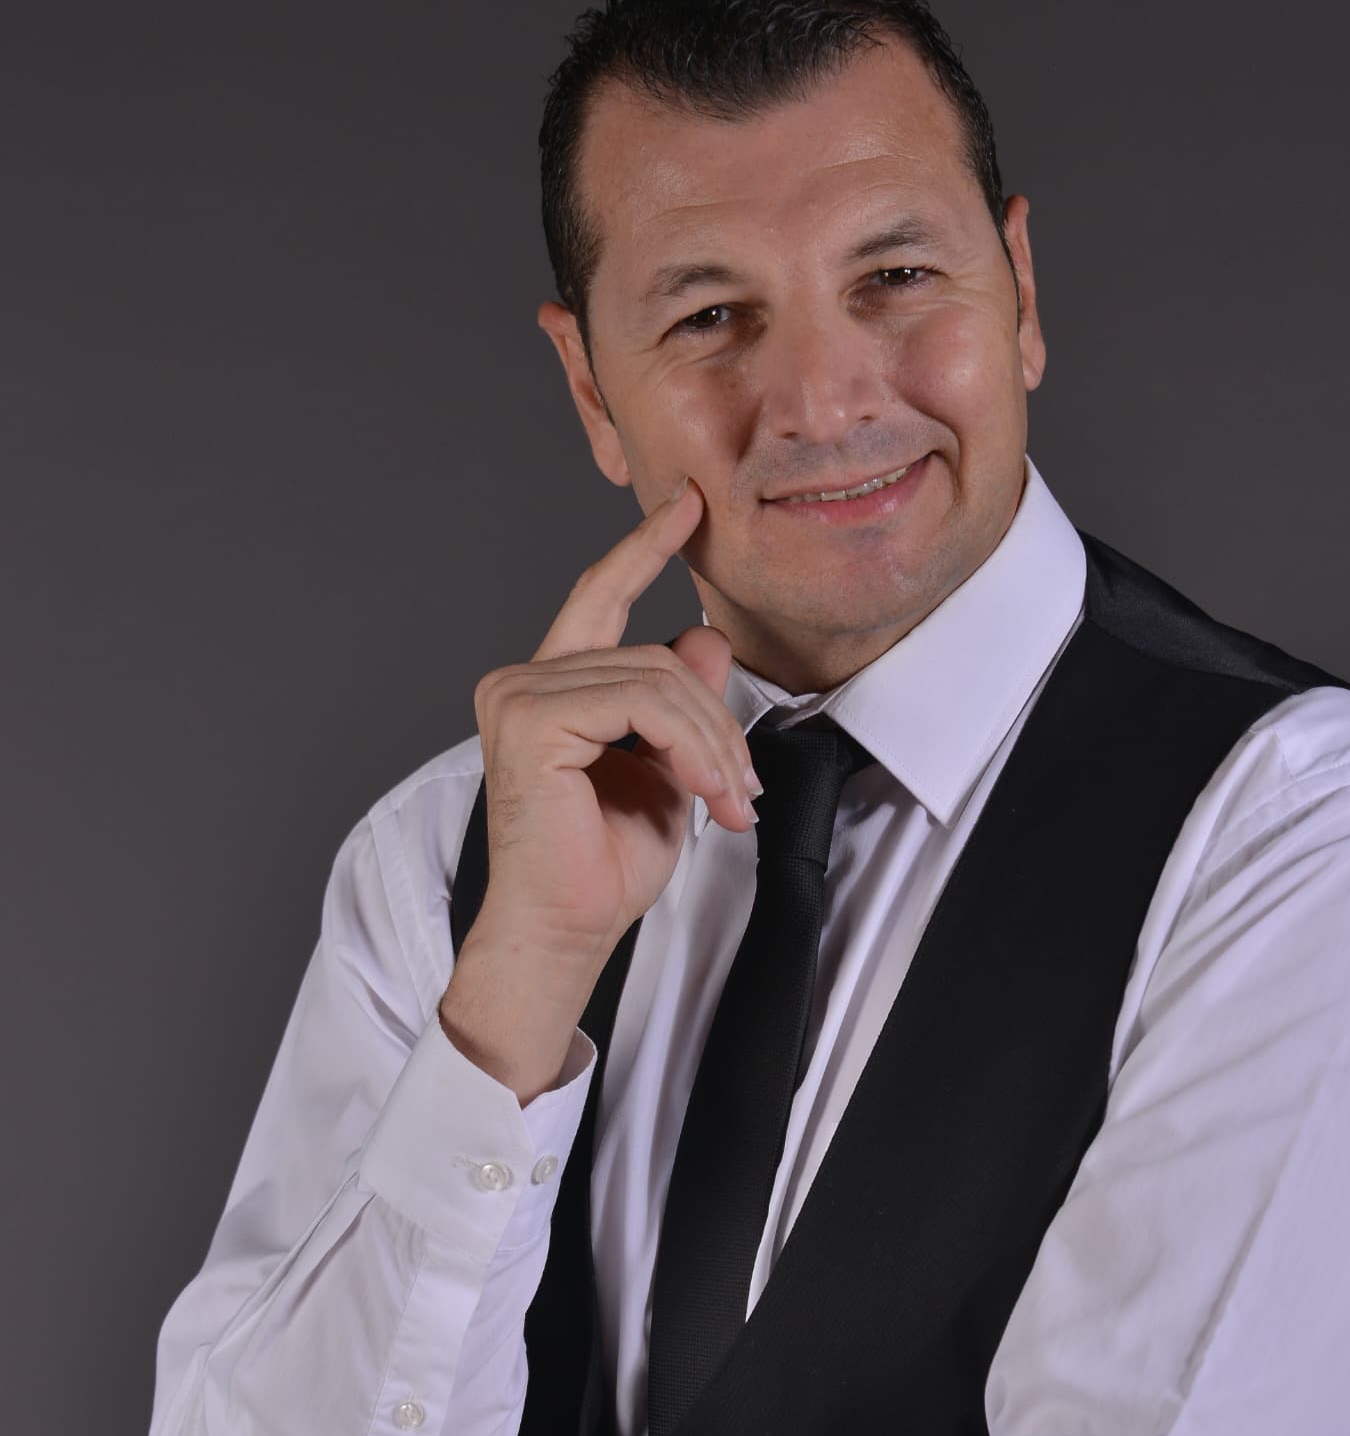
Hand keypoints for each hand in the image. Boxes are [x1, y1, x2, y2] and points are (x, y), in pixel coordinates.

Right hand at [469, 475, 762, 965]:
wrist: (567, 929)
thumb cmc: (601, 866)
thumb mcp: (666, 769)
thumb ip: (680, 702)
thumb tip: (704, 636)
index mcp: (547, 687)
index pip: (601, 596)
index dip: (643, 548)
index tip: (686, 505)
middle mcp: (523, 681)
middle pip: (654, 655)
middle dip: (717, 722)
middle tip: (744, 788)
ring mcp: (520, 696)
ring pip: (658, 679)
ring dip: (712, 744)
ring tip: (730, 801)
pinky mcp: (531, 721)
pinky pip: (643, 705)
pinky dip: (691, 748)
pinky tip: (705, 793)